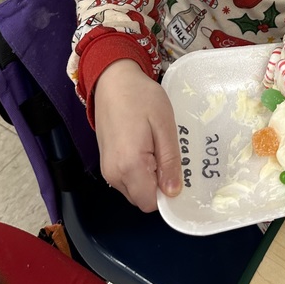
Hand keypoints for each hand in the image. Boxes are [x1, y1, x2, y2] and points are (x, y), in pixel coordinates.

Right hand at [93, 60, 182, 211]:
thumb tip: (173, 193)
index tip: (178, 171)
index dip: (167, 193)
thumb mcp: (164, 125)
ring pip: (134, 190)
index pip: (151, 203)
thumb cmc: (141, 98)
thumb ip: (169, 161)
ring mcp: (107, 169)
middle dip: (158, 185)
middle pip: (142, 199)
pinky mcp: (106, 162)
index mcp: (130, 166)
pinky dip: (139, 172)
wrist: (113, 80)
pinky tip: (146, 147)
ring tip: (157, 147)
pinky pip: (126, 179)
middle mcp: (114, 174)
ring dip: (149, 178)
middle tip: (168, 154)